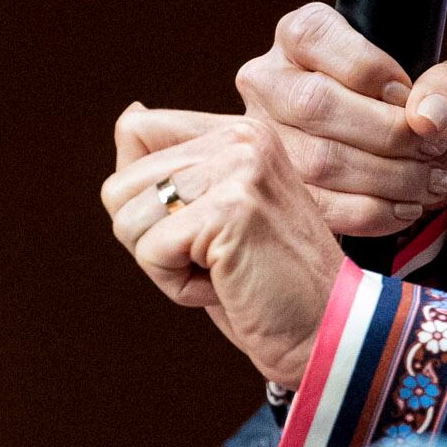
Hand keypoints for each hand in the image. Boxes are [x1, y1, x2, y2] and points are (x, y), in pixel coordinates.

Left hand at [102, 114, 342, 388]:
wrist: (326, 330)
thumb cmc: (265, 282)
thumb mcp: (212, 213)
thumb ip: (169, 167)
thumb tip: (129, 115)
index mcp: (240, 131)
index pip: (137, 131)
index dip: (146, 199)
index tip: (200, 228)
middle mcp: (241, 136)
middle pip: (119, 186)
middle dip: (152, 240)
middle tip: (215, 258)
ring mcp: (239, 167)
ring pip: (128, 219)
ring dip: (166, 265)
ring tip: (224, 268)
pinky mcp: (231, 207)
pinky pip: (151, 251)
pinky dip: (178, 286)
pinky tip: (227, 283)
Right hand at [228, 2, 446, 238]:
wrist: (429, 169)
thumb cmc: (434, 113)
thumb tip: (425, 115)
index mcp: (303, 35)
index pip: (316, 38)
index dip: (370, 71)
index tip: (409, 98)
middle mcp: (269, 81)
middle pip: (314, 104)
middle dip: (387, 134)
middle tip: (433, 147)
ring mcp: (266, 139)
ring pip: (316, 161)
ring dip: (387, 178)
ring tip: (430, 181)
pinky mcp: (278, 191)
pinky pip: (317, 207)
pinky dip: (372, 213)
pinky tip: (406, 207)